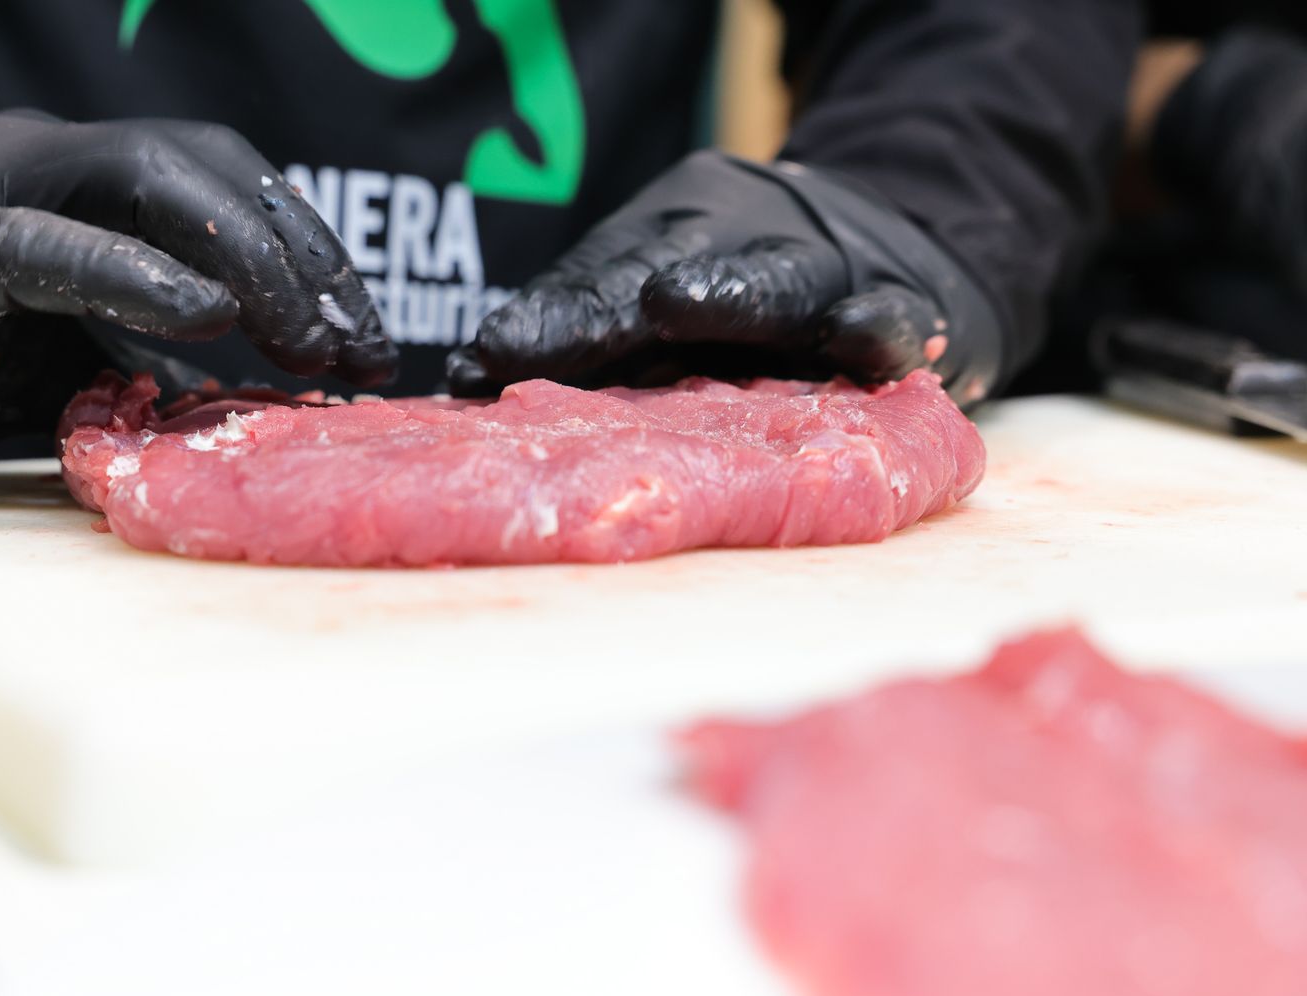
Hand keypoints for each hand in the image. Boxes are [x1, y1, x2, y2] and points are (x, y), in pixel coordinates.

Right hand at [0, 112, 395, 441]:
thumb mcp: (43, 340)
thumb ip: (130, 349)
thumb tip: (234, 396)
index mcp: (82, 184)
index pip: (226, 187)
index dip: (309, 254)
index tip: (367, 338)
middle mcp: (48, 165)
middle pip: (208, 168)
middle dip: (300, 257)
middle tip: (357, 350)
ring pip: (146, 178)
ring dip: (246, 258)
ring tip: (308, 340)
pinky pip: (44, 245)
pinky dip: (131, 273)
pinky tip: (202, 314)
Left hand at [449, 150, 1004, 404]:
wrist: (903, 239)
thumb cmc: (756, 290)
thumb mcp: (669, 297)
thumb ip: (586, 334)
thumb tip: (465, 381)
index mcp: (674, 246)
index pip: (600, 285)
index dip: (546, 323)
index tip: (481, 361)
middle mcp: (740, 250)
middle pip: (670, 277)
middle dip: (602, 313)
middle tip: (535, 338)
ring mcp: (825, 276)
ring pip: (778, 284)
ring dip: (729, 295)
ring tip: (672, 302)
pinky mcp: (905, 307)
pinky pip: (893, 318)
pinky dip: (878, 328)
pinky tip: (858, 337)